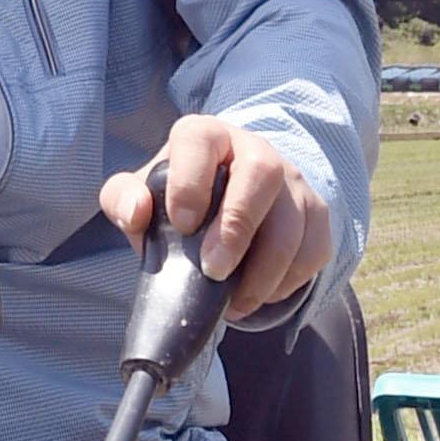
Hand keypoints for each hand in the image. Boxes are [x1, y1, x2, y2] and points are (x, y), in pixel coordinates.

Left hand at [101, 112, 332, 315]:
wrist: (225, 203)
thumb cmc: (177, 200)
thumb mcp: (142, 195)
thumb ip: (123, 199)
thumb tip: (136, 211)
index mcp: (206, 137)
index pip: (200, 139)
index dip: (191, 181)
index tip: (181, 223)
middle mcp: (254, 149)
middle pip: (262, 172)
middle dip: (238, 226)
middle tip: (214, 271)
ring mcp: (291, 181)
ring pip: (294, 219)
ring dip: (265, 270)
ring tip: (234, 302)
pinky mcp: (316, 214)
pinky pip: (314, 248)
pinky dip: (288, 281)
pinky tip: (260, 294)